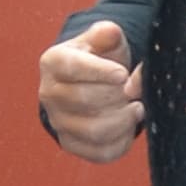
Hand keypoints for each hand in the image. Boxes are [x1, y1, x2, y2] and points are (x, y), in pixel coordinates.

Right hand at [37, 22, 145, 161]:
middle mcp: (49, 93)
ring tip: (137, 107)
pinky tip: (129, 125)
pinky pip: (99, 152)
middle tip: (133, 90)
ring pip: (93, 130)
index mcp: (53, 62)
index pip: (73, 68)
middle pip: (84, 100)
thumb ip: (108, 33)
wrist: (89, 84)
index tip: (123, 74)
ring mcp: (58, 122)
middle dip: (117, 95)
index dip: (101, 72)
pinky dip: (121, 141)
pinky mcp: (71, 144)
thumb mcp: (103, 40)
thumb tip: (111, 32)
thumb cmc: (99, 59)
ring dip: (122, 120)